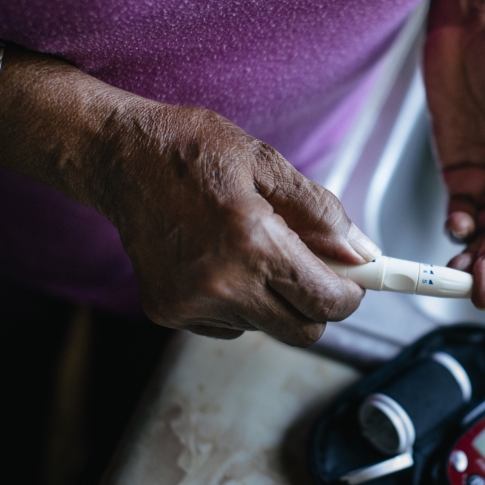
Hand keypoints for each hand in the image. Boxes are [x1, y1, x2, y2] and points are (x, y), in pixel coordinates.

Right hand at [0, 32, 378, 345]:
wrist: (121, 159)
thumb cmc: (196, 152)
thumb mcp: (269, 165)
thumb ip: (322, 213)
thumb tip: (363, 253)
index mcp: (253, 243)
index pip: (326, 301)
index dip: (350, 294)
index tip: (354, 280)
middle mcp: (221, 284)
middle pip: (302, 332)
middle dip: (318, 305)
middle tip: (314, 269)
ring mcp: (191, 304)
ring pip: (266, 328)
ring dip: (275, 300)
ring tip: (253, 250)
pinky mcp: (168, 313)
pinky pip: (229, 326)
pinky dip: (240, 303)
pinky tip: (222, 262)